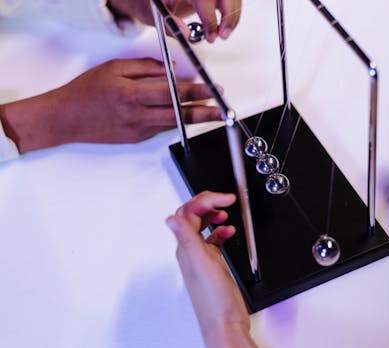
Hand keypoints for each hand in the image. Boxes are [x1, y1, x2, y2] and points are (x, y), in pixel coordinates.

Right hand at [1, 58, 220, 152]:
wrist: (65, 119)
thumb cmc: (86, 92)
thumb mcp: (114, 69)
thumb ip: (145, 68)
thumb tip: (171, 69)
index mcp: (132, 94)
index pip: (173, 93)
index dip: (196, 92)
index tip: (212, 90)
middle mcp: (138, 115)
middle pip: (180, 114)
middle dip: (205, 111)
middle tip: (223, 110)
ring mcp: (138, 130)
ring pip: (174, 124)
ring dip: (195, 119)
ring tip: (212, 114)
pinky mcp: (136, 139)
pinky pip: (161, 129)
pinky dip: (176, 123)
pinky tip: (186, 118)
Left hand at [108, 0, 241, 41]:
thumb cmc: (152, 2)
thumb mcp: (154, 12)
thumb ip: (170, 24)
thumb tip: (186, 34)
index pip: (204, 2)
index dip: (210, 23)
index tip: (211, 38)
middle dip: (228, 19)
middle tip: (222, 36)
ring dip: (233, 15)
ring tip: (224, 31)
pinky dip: (233, 8)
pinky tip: (226, 20)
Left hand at [166, 191, 258, 347]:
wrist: (224, 322)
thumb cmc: (213, 300)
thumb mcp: (201, 264)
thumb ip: (187, 239)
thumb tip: (171, 218)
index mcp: (186, 248)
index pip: (189, 213)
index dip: (206, 200)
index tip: (224, 197)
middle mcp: (191, 250)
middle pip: (194, 216)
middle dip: (209, 202)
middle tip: (226, 198)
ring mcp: (202, 257)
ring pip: (203, 226)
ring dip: (213, 214)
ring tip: (225, 210)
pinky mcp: (213, 264)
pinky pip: (213, 240)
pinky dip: (221, 231)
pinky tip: (228, 231)